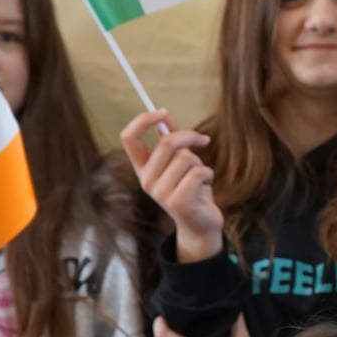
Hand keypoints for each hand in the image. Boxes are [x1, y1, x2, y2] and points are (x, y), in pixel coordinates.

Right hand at [120, 112, 223, 262]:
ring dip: (200, 163)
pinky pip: (198, 172)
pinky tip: (205, 185)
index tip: (162, 112)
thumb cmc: (191, 189)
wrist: (200, 224)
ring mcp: (160, 193)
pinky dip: (208, 174)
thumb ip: (171, 139)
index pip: (129, 138)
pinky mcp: (177, 202)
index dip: (143, 120)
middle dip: (189, 136)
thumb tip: (164, 116)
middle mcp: (146, 181)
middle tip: (202, 140)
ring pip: (186, 158)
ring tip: (199, 177)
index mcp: (142, 168)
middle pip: (165, 142)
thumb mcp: (179, 161)